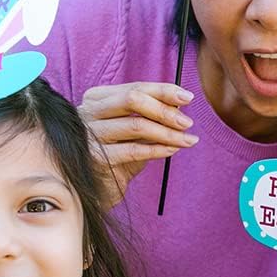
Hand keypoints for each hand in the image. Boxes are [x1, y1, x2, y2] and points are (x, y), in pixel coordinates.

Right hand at [78, 81, 198, 207]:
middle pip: (132, 100)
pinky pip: (134, 150)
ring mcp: (90, 134)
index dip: (163, 91)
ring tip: (188, 140)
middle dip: (164, 110)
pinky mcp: (97, 157)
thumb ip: (151, 114)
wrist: (98, 189)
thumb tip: (180, 103)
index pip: (135, 87)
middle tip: (187, 123)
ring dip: (167, 132)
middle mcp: (89, 111)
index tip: (188, 97)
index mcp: (97, 98)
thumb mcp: (134, 130)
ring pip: (136, 125)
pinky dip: (158, 149)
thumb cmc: (118, 154)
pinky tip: (172, 150)